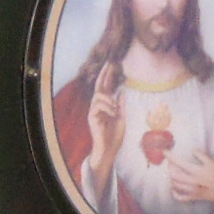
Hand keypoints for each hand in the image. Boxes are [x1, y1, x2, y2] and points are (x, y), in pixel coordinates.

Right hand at [85, 65, 123, 181]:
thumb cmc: (115, 136)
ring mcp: (94, 110)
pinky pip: (98, 106)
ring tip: (115, 109)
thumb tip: (121, 91)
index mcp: (106, 105)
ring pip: (98, 96)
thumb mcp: (121, 118)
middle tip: (109, 63)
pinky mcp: (91, 117)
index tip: (111, 63)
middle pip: (99, 86)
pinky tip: (113, 114)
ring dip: (109, 99)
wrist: (109, 150)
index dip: (108, 75)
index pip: (105, 87)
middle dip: (104, 74)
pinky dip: (107, 108)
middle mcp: (98, 105)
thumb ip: (120, 105)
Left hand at [167, 149, 213, 203]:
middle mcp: (192, 181)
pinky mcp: (194, 197)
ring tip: (173, 172)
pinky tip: (173, 188)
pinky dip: (175, 193)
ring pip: (176, 185)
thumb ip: (201, 155)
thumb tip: (192, 150)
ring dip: (172, 178)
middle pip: (175, 175)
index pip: (179, 163)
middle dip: (170, 167)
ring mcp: (192, 191)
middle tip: (170, 163)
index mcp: (196, 171)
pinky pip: (181, 198)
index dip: (170, 157)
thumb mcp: (211, 162)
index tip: (164, 152)